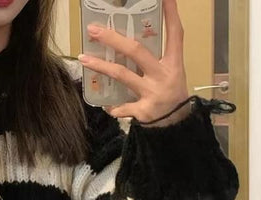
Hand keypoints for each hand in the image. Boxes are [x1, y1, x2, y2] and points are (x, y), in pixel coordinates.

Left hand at [79, 0, 188, 125]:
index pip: (175, 34)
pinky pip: (122, 107)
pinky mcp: (143, 111)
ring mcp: (152, 93)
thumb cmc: (170, 93)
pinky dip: (112, 107)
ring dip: (101, 66)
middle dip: (113, 39)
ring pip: (122, 75)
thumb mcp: (170, 72)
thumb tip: (128, 42)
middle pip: (136, 51)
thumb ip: (154, 58)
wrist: (176, 124)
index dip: (170, 14)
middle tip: (94, 30)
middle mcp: (162, 75)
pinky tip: (105, 105)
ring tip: (83, 58)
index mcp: (173, 63)